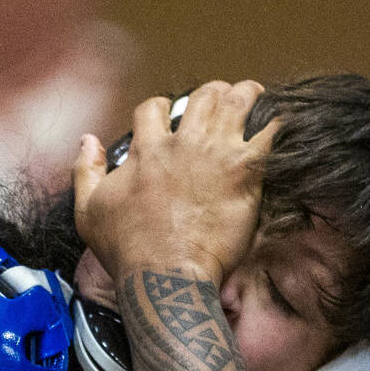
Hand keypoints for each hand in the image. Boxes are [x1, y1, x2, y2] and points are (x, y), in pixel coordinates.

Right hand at [73, 81, 277, 286]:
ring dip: (247, 97)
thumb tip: (87, 141)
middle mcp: (182, 144)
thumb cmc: (127, 251)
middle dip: (213, 94)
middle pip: (203, 95)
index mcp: (147, 149)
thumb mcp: (88, 212)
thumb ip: (86, 171)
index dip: (163, 108)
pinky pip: (271, 133)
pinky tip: (282, 125)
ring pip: (238, 100)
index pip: (154, 107)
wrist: (164, 276)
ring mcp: (216, 154)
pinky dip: (278, 123)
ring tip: (255, 101)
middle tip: (222, 105)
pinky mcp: (244, 172)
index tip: (171, 119)